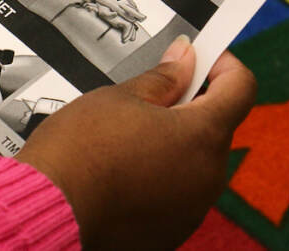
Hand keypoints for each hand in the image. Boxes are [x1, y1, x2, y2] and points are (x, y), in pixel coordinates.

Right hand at [17, 40, 256, 248]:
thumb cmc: (79, 153)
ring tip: (124, 136)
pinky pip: (175, 193)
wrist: (48, 211)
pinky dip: (157, 177)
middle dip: (189, 106)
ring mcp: (191, 210)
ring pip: (194, 161)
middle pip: (215, 127)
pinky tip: (120, 170)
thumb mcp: (120, 97)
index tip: (199, 57)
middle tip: (149, 94)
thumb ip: (163, 79)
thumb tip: (185, 60)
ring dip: (172, 143)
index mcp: (202, 136)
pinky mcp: (170, 232)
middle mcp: (207, 177)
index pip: (240, 88)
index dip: (222, 65)